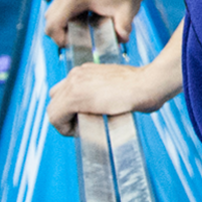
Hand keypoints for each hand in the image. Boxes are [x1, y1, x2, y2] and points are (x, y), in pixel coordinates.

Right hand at [43, 0, 144, 45]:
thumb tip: (122, 39)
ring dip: (59, 30)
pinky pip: (56, 13)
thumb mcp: (126, 13)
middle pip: (49, 22)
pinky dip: (62, 23)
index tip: (73, 44)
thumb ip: (123, 28)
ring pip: (50, 18)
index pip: (53, 23)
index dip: (60, 39)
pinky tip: (78, 26)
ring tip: (77, 35)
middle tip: (75, 42)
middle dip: (59, 37)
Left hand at [46, 49, 181, 136]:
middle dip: (65, 114)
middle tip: (81, 124)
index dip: (71, 107)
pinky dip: (64, 128)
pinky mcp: (74, 97)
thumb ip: (103, 91)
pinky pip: (56, 117)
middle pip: (55, 98)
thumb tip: (100, 106)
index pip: (65, 90)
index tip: (85, 116)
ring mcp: (74, 84)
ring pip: (53, 109)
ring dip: (64, 122)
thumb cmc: (142, 86)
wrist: (148, 84)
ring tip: (80, 129)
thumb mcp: (117, 84)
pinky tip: (80, 131)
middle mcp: (76, 74)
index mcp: (86, 70)